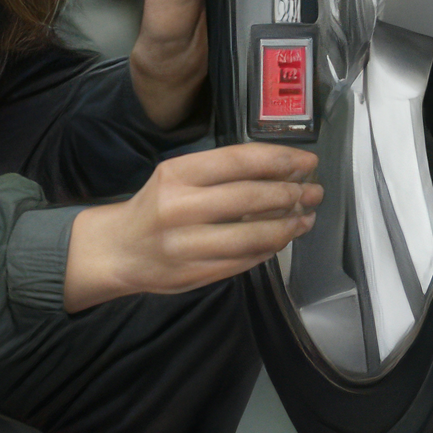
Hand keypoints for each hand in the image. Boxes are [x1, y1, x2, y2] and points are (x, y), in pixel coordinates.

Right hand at [63, 143, 320, 311]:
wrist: (119, 250)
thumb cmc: (154, 207)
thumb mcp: (176, 178)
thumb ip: (220, 173)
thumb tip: (282, 170)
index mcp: (175, 174)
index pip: (238, 160)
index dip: (280, 159)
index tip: (307, 161)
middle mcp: (179, 207)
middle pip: (250, 197)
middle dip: (291, 193)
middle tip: (314, 192)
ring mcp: (186, 244)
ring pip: (252, 235)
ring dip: (287, 226)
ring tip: (305, 217)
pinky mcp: (196, 273)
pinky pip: (245, 260)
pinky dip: (270, 249)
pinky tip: (281, 239)